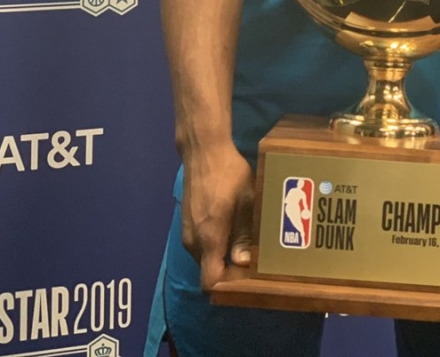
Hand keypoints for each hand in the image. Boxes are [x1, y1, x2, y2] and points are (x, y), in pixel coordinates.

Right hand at [180, 141, 255, 290]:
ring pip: (204, 256)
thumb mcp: (246, 201)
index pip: (209, 281)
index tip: (244, 282)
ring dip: (221, 255)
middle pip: (208, 270)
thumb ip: (244, 234)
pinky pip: (201, 244)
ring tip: (244, 244)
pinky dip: (214, 243)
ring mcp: (187, 231)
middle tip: (252, 263)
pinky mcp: (187, 222)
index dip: (226, 287)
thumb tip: (242, 263)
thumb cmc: (229, 173)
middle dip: (228, 272)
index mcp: (208, 238)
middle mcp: (193, 240)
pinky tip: (231, 228)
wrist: (203, 151)